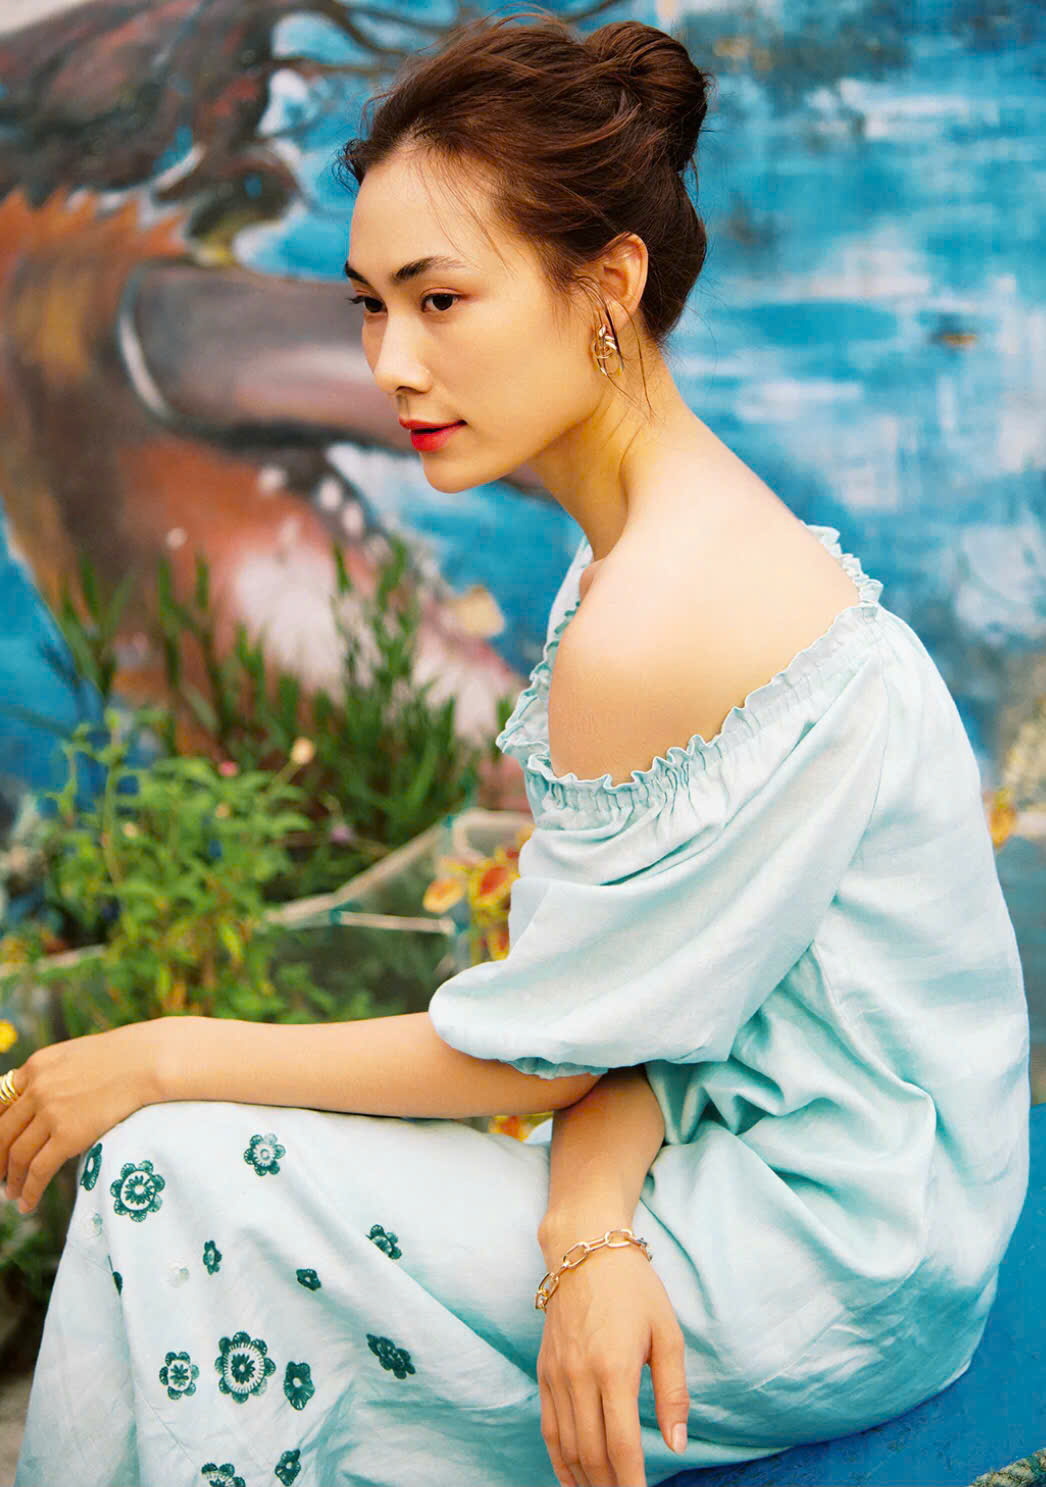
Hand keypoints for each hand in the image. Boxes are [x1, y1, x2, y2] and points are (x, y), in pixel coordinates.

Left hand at [0, 1019, 165, 1214]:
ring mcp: (50, 1112)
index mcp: (36, 1066)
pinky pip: (39, 1170)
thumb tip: (48, 1099)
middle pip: (2, 1132)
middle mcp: (36, 1089)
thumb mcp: (77, 1055)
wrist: (146, 1061)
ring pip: (18, 1155)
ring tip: (11, 1193)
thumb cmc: (123, 1056)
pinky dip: (29, 1190)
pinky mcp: (67, 1134)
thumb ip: (55, 1075)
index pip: (1, 1102)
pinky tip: (27, 1203)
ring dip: (12, 1179)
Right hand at [537, 1241, 689, 1486]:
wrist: (584, 1249)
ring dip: (585, 1479)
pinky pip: (548, 1426)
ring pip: (566, 1446)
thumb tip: (677, 1443)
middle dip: (609, 1486)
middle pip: (592, 1453)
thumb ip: (673, 1393)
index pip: (622, 1446)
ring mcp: (557, 1374)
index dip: (632, 1484)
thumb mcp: (667, 1333)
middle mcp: (580, 1376)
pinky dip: (559, 1458)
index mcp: (615, 1368)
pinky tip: (572, 1476)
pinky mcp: (544, 1369)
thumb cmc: (634, 1289)